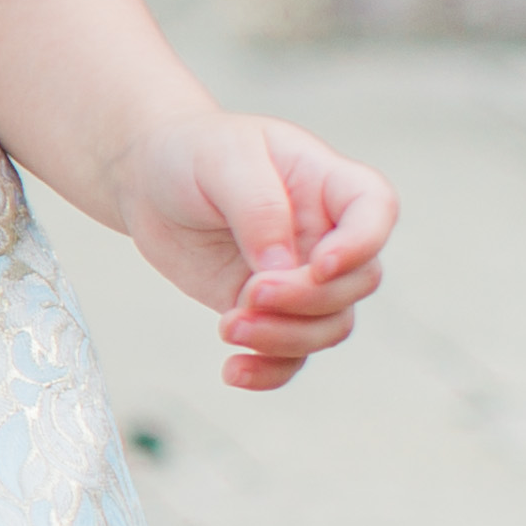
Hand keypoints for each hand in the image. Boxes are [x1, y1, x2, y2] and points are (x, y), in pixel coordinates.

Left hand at [117, 111, 395, 391]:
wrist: (149, 180)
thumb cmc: (193, 153)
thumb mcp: (223, 160)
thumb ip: (258, 209)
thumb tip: (282, 268)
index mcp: (329, 183)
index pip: (377, 210)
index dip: (361, 245)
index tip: (319, 264)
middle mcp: (326, 234)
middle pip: (357, 282)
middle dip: (308, 299)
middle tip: (249, 293)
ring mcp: (301, 276)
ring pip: (328, 325)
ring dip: (286, 338)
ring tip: (227, 326)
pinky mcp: (267, 309)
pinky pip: (289, 353)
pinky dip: (269, 370)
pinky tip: (233, 372)